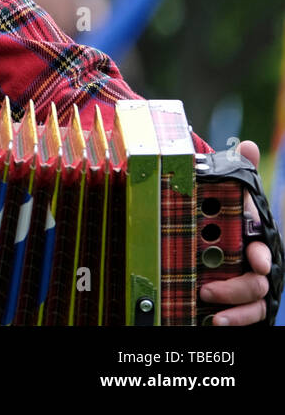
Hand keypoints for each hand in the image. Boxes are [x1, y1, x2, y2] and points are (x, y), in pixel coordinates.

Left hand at [200, 139, 273, 325]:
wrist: (204, 235)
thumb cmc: (220, 215)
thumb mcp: (223, 195)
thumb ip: (237, 174)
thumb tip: (250, 146)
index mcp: (252, 238)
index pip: (262, 248)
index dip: (260, 255)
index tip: (255, 260)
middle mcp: (253, 263)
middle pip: (258, 281)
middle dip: (238, 288)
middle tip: (207, 288)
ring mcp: (247, 283)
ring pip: (254, 301)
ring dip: (234, 307)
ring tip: (207, 306)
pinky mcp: (238, 302)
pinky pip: (246, 317)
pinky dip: (234, 320)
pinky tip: (213, 321)